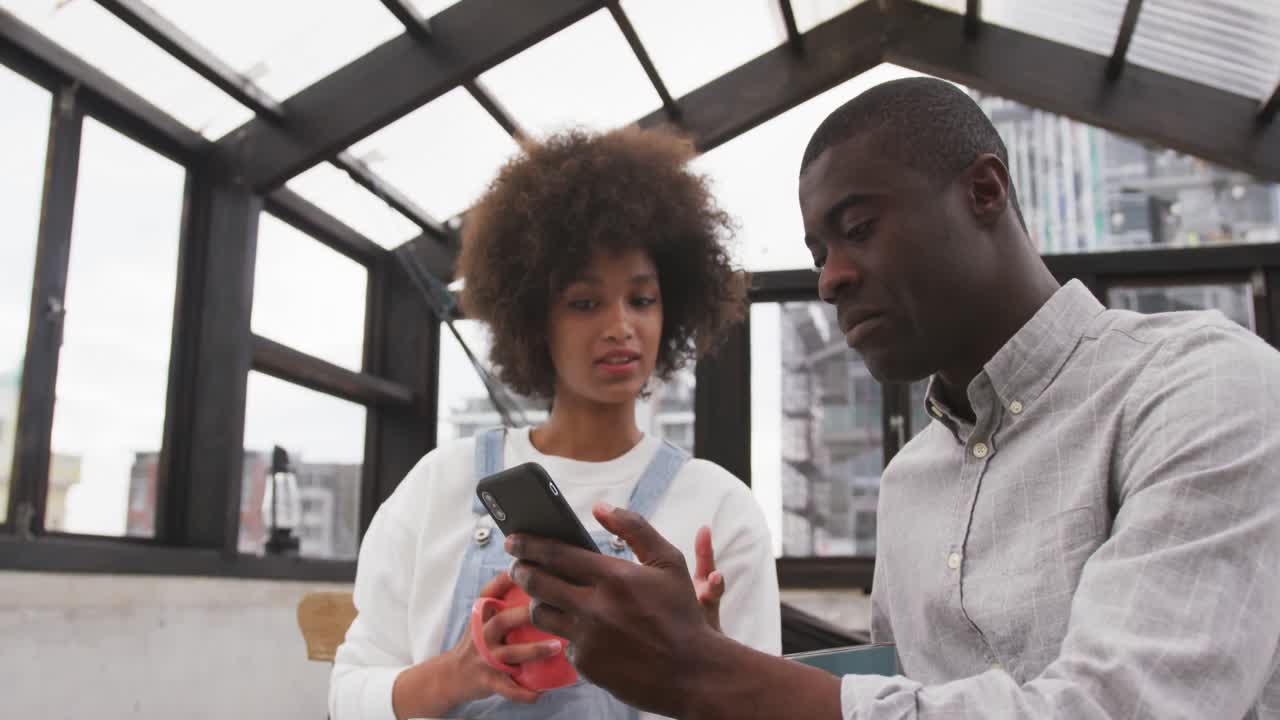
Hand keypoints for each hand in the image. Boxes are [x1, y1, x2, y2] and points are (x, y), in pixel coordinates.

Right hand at [391, 572, 561, 719]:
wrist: (452, 675)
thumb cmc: (478, 641)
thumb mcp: (484, 616)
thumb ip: (505, 598)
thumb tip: (541, 576)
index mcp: (482, 614)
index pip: (491, 591)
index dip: (508, 579)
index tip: (529, 568)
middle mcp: (482, 633)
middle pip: (502, 621)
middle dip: (526, 615)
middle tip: (553, 609)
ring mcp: (485, 657)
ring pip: (509, 654)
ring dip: (534, 650)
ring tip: (556, 647)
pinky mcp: (488, 680)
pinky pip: (507, 688)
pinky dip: (523, 693)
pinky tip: (540, 693)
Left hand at [506, 502, 725, 717]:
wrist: (692, 672)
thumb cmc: (681, 613)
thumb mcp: (668, 562)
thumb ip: (634, 528)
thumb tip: (600, 507)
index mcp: (613, 577)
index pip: (555, 554)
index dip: (528, 544)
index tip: (512, 539)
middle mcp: (595, 607)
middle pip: (537, 583)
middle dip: (520, 570)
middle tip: (516, 565)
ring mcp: (587, 638)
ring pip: (541, 614)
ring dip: (537, 600)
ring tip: (543, 593)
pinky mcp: (586, 664)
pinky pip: (562, 641)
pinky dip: (566, 630)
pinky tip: (576, 624)